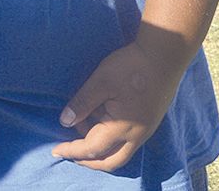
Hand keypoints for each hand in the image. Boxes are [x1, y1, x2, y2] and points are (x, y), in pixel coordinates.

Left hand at [51, 40, 184, 170]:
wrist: (164, 57)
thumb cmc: (131, 67)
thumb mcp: (101, 82)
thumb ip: (82, 104)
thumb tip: (64, 122)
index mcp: (123, 129)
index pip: (92, 149)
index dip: (72, 151)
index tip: (55, 151)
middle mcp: (137, 136)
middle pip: (110, 161)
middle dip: (88, 160)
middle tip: (68, 150)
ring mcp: (146, 130)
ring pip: (119, 151)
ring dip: (99, 145)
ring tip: (81, 122)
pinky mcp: (149, 122)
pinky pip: (128, 140)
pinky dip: (110, 137)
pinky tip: (99, 117)